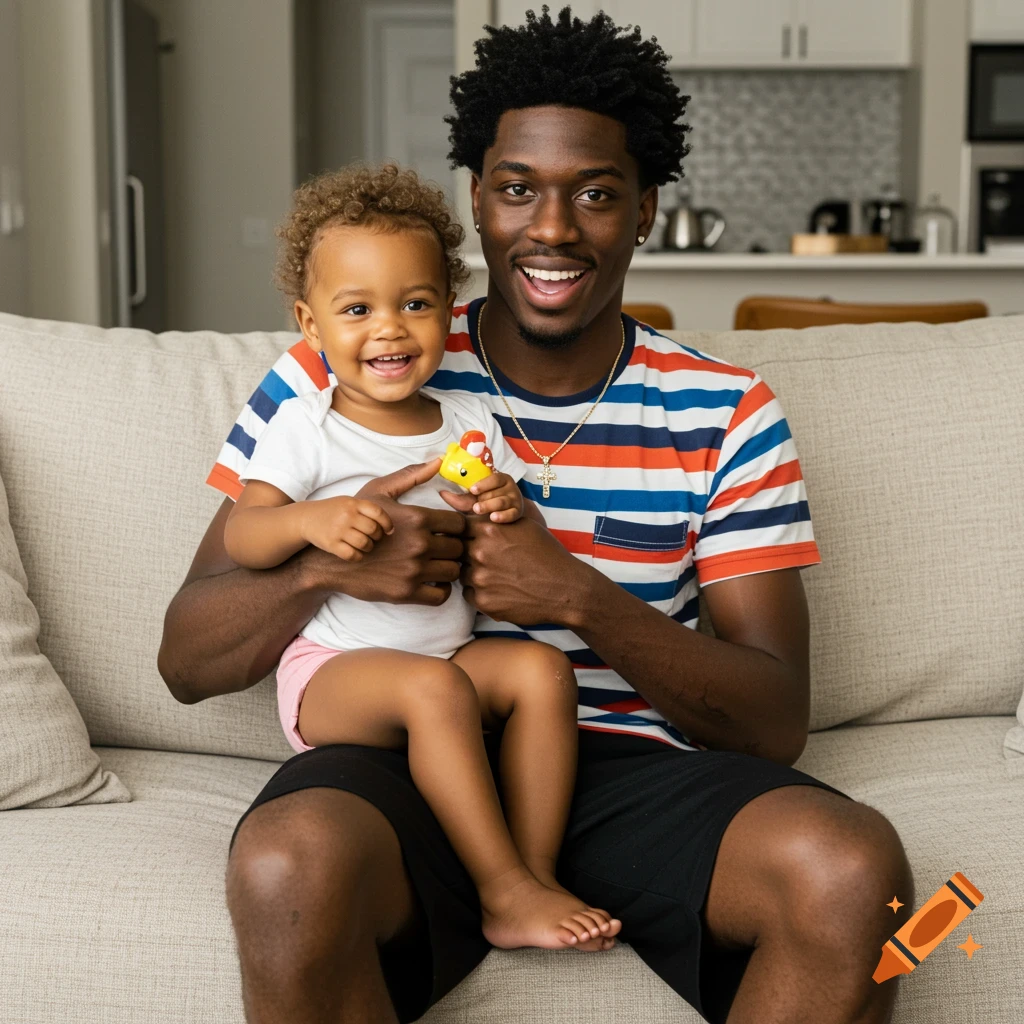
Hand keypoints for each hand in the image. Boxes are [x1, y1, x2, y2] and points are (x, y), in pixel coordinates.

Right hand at [300, 458, 465, 605]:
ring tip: (439, 563)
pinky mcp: (407, 593)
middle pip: (460, 548)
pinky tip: (431, 580)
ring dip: (449, 567)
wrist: (331, 561)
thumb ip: (411, 476)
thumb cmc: (357, 522)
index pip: (460, 523)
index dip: (457, 527)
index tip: (449, 530)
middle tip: (445, 548)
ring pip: (454, 571)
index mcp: (418, 518)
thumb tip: (438, 461)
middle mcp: (419, 544)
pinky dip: (441, 588)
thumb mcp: (379, 493)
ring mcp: (413, 570)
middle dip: (454, 547)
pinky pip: (442, 595)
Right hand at [301, 496, 393, 561]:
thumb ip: (367, 510)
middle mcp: (346, 515)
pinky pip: (352, 555)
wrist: (305, 518)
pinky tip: (357, 553)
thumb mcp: (348, 502)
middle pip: (373, 529)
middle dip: (378, 536)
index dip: (387, 523)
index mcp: (352, 503)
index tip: (389, 530)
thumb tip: (390, 527)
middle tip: (374, 538)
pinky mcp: (331, 544)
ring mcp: (338, 530)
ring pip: (365, 543)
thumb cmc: (333, 511)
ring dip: (369, 547)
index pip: (378, 512)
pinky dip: (358, 556)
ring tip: (366, 546)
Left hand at [440, 471, 523, 522]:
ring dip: (490, 506)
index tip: (472, 490)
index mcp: (500, 479)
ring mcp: (515, 500)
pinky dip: (503, 516)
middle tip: (475, 507)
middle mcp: (510, 488)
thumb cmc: (488, 504)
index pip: (494, 478)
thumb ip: (460, 497)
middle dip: (485, 499)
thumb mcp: (475, 499)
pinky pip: (511, 514)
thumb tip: (441, 493)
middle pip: (496, 492)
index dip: (483, 484)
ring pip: (502, 502)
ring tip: (479, 510)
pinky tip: (494, 518)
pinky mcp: (518, 512)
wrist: (509, 514)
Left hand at [460, 515, 585, 625]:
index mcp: (488, 530)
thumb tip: (475, 513)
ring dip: (473, 573)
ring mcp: (480, 578)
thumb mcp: (524, 525)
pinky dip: (479, 592)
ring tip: (496, 576)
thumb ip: (496, 518)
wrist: (565, 588)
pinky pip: (469, 594)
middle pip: (456, 550)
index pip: (458, 527)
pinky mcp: (483, 602)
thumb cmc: (547, 554)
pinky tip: (499, 590)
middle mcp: (480, 552)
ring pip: (461, 573)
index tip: (469, 538)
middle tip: (486, 560)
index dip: (463, 533)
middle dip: (466, 554)